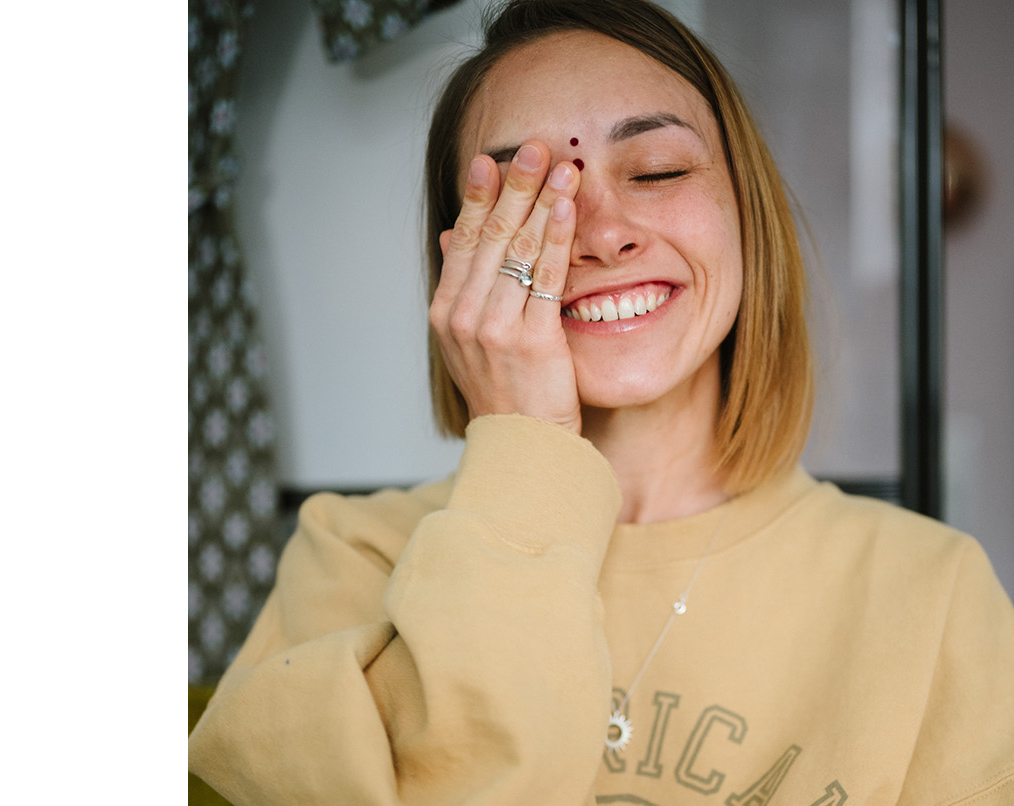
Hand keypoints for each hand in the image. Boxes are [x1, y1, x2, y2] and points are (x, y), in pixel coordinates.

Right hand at [429, 140, 583, 433]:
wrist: (524, 450)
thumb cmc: (507, 396)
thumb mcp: (470, 342)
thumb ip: (462, 287)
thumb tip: (449, 234)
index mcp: (446, 312)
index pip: (462, 240)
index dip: (477, 196)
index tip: (491, 158)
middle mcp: (463, 316)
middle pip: (489, 236)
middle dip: (513, 186)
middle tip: (533, 146)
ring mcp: (493, 328)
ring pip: (518, 250)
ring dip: (541, 201)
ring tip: (561, 166)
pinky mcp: (530, 340)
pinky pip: (545, 277)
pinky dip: (557, 238)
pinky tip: (567, 208)